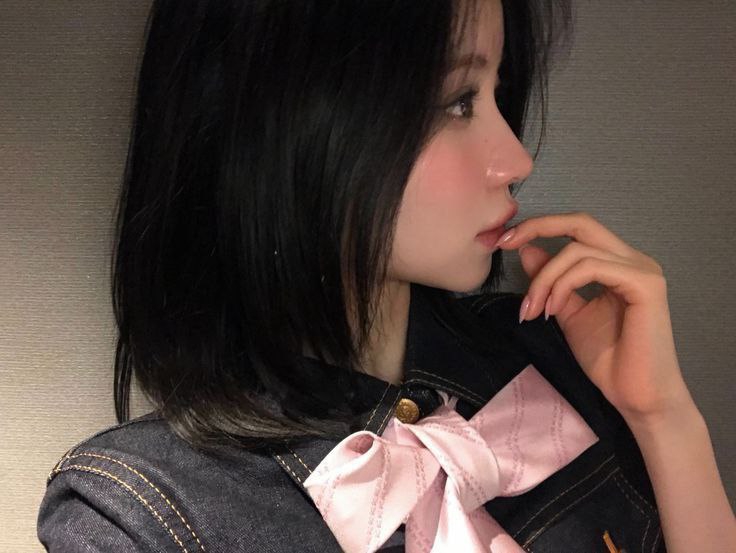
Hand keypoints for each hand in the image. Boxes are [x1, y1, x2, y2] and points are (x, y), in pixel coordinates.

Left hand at [495, 212, 694, 423]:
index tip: (505, 241)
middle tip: (505, 244)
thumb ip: (552, 282)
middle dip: (537, 227)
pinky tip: (553, 309)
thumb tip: (527, 250)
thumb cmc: (609, 361)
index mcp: (618, 264)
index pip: (577, 229)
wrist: (637, 398)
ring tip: (533, 309)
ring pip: (577, 251)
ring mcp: (642, 270)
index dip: (540, 227)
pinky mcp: (645, 285)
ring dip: (545, 278)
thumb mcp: (567, 313)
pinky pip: (591, 268)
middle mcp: (633, 260)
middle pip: (581, 222)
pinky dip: (563, 285)